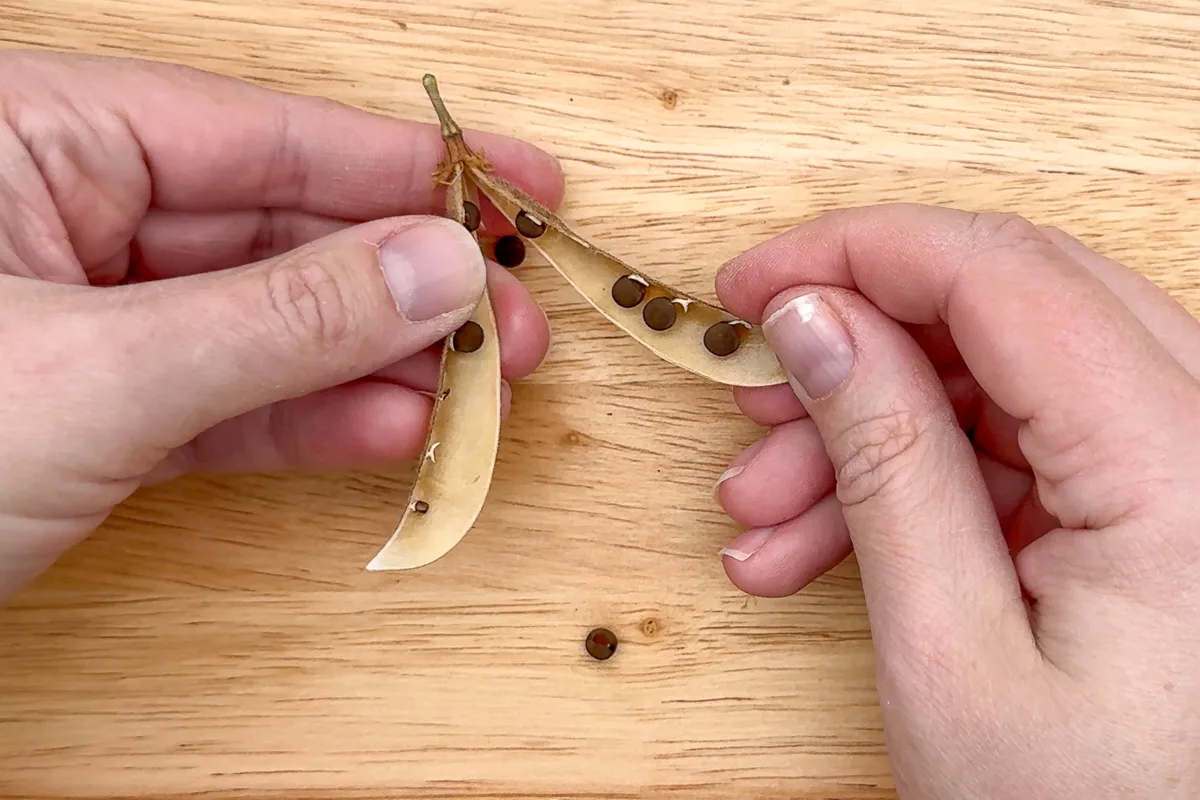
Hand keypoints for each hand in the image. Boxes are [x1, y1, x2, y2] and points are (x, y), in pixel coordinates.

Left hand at [0, 50, 562, 598]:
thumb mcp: (97, 375)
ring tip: (480, 388)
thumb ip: (283, 318)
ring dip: (379, 362)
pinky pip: (227, 402)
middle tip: (513, 318)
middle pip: (280, 231)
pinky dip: (312, 423)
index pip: (261, 135)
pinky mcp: (93, 412)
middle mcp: (56, 213)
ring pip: (267, 325)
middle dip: (408, 281)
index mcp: (29, 137)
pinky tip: (397, 430)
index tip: (513, 183)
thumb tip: (435, 264)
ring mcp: (80, 319)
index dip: (405, 164)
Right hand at [713, 204, 1199, 796]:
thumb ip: (885, 460)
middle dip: (857, 346)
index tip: (749, 286)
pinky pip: (1028, 443)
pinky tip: (828, 542)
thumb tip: (814, 321)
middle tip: (753, 401)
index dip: (853, 255)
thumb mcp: (948, 651)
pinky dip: (923, 477)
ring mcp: (1192, 469)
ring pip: (1005, 377)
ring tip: (768, 515)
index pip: (999, 273)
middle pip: (1005, 307)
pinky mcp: (1163, 504)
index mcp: (1180, 469)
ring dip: (873, 427)